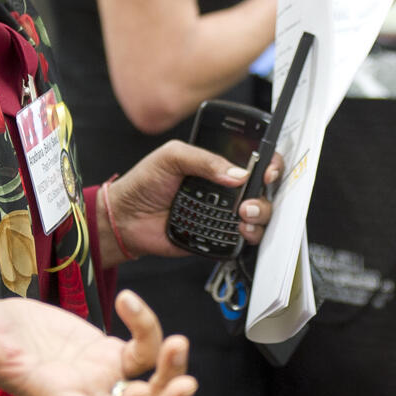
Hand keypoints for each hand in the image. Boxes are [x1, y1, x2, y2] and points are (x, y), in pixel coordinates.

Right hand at [0, 289, 195, 395]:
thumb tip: (1, 353)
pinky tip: (129, 301)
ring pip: (150, 392)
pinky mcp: (108, 353)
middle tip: (185, 384)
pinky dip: (148, 329)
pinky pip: (142, 351)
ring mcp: (100, 378)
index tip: (136, 395)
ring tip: (179, 343)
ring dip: (171, 372)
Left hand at [107, 140, 282, 260]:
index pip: (253, 161)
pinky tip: (240, 228)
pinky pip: (244, 238)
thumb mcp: (172, 157)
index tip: (267, 170)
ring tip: (244, 213)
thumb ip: (204, 160)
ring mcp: (223, 214)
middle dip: (267, 191)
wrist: (126, 217)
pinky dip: (249, 234)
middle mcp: (225, 190)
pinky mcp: (218, 237)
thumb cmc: (145, 182)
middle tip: (252, 194)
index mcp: (216, 166)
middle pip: (263, 189)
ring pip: (259, 215)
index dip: (268, 164)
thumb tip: (237, 173)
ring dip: (261, 213)